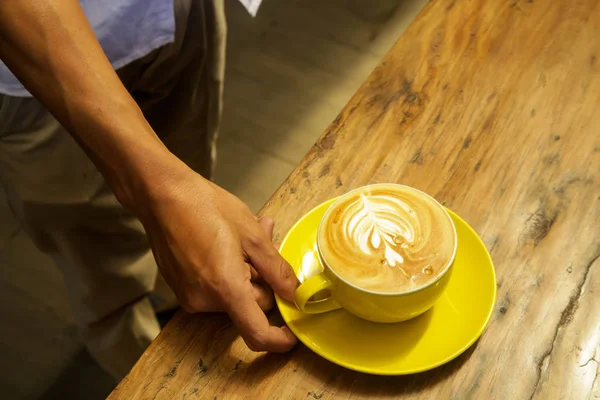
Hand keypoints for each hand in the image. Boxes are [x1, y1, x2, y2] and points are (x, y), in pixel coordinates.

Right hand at [138, 170, 298, 351]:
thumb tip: (294, 294)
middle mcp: (204, 300)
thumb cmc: (205, 207)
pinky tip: (227, 243)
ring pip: (234, 294)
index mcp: (226, 288)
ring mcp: (190, 296)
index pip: (257, 333)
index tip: (292, 333)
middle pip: (250, 304)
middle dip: (264, 278)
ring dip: (247, 271)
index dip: (279, 339)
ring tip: (244, 237)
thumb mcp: (252, 234)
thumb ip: (277, 270)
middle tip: (267, 242)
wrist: (161, 195)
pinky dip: (229, 271)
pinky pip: (216, 288)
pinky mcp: (181, 288)